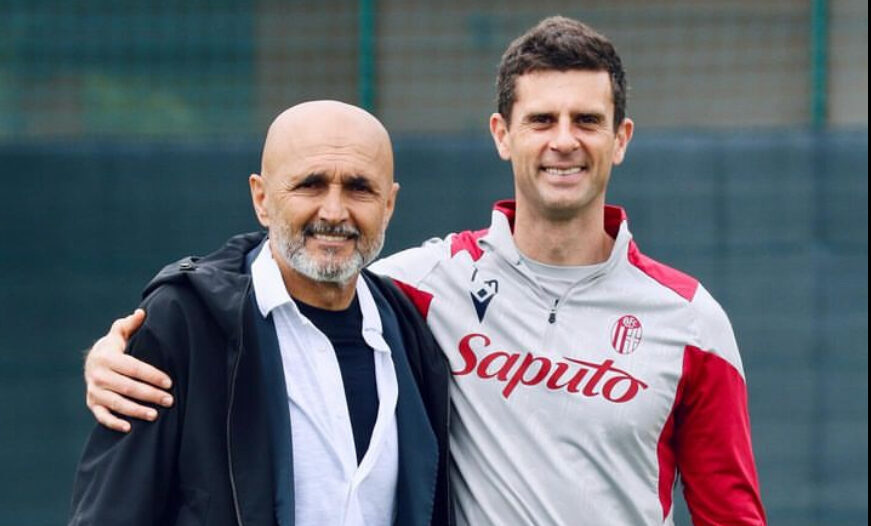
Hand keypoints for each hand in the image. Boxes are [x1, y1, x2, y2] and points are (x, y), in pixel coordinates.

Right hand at [84, 309, 173, 431]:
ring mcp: (94, 391)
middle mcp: (99, 375)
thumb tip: (141, 312)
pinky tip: (129, 428)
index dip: (152, 375)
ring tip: (155, 415)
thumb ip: (129, 324)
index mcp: (108, 357)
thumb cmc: (114, 348)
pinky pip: (102, 416)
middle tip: (169, 400)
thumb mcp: (119, 334)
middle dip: (150, 395)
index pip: (134, 368)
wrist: (90, 363)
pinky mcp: (92, 403)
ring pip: (117, 403)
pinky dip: (114, 423)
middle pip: (128, 387)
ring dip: (136, 410)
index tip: (169, 382)